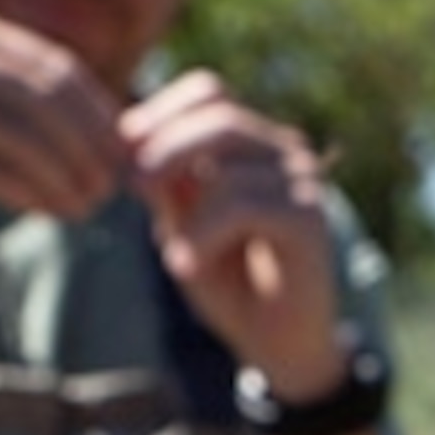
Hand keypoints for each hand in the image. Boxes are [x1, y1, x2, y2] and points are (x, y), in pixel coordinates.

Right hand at [0, 1, 131, 246]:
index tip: (126, 151)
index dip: (99, 112)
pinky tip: (59, 213)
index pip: (52, 66)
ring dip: (71, 177)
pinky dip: (38, 195)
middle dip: (92, 145)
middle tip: (118, 184)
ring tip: (94, 205)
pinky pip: (0, 172)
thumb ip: (15, 98)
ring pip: (28, 138)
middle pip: (46, 98)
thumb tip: (111, 130)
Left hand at [120, 71, 349, 399]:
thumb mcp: (182, 226)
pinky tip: (186, 266)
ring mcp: (301, 181)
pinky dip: (204, 235)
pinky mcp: (309, 218)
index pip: (209, 91)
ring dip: (186, 208)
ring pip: (228, 164)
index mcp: (251, 145)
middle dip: (166, 146)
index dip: (161, 111)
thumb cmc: (230, 283)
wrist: (278, 343)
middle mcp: (283, 152)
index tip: (125, 152)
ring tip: (174, 251)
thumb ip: (165, 186)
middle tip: (135, 185)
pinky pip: (243, 205)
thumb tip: (130, 145)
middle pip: (219, 113)